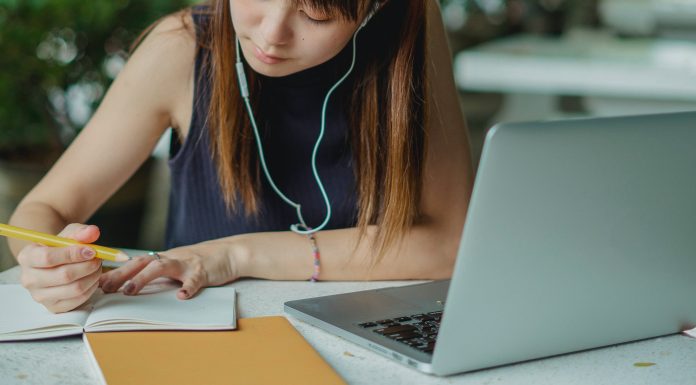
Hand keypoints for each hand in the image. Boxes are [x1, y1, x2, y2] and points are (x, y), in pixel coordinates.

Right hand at [17, 224, 101, 312]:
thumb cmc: (61, 247)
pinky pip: (79, 299)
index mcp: (27, 257)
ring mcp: (40, 295)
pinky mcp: (53, 307)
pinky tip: (92, 278)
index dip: (73, 254)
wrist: (54, 263)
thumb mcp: (69, 235)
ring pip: (75, 289)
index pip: (48, 257)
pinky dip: (91, 288)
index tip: (91, 250)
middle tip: (98, 259)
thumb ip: (80, 232)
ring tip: (97, 267)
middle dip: (88, 266)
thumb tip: (93, 232)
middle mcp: (29, 279)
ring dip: (93, 276)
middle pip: (64, 275)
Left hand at [99, 241, 241, 299]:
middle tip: (106, 288)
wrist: (231, 252)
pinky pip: (194, 280)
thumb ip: (160, 272)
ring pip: (162, 267)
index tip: (100, 283)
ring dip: (144, 278)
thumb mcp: (179, 264)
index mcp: (165, 258)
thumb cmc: (202, 261)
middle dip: (122, 274)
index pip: (136, 262)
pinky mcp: (204, 271)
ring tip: (131, 291)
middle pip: (143, 262)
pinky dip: (188, 288)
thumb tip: (136, 285)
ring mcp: (187, 264)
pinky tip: (181, 297)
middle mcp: (172, 258)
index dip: (118, 272)